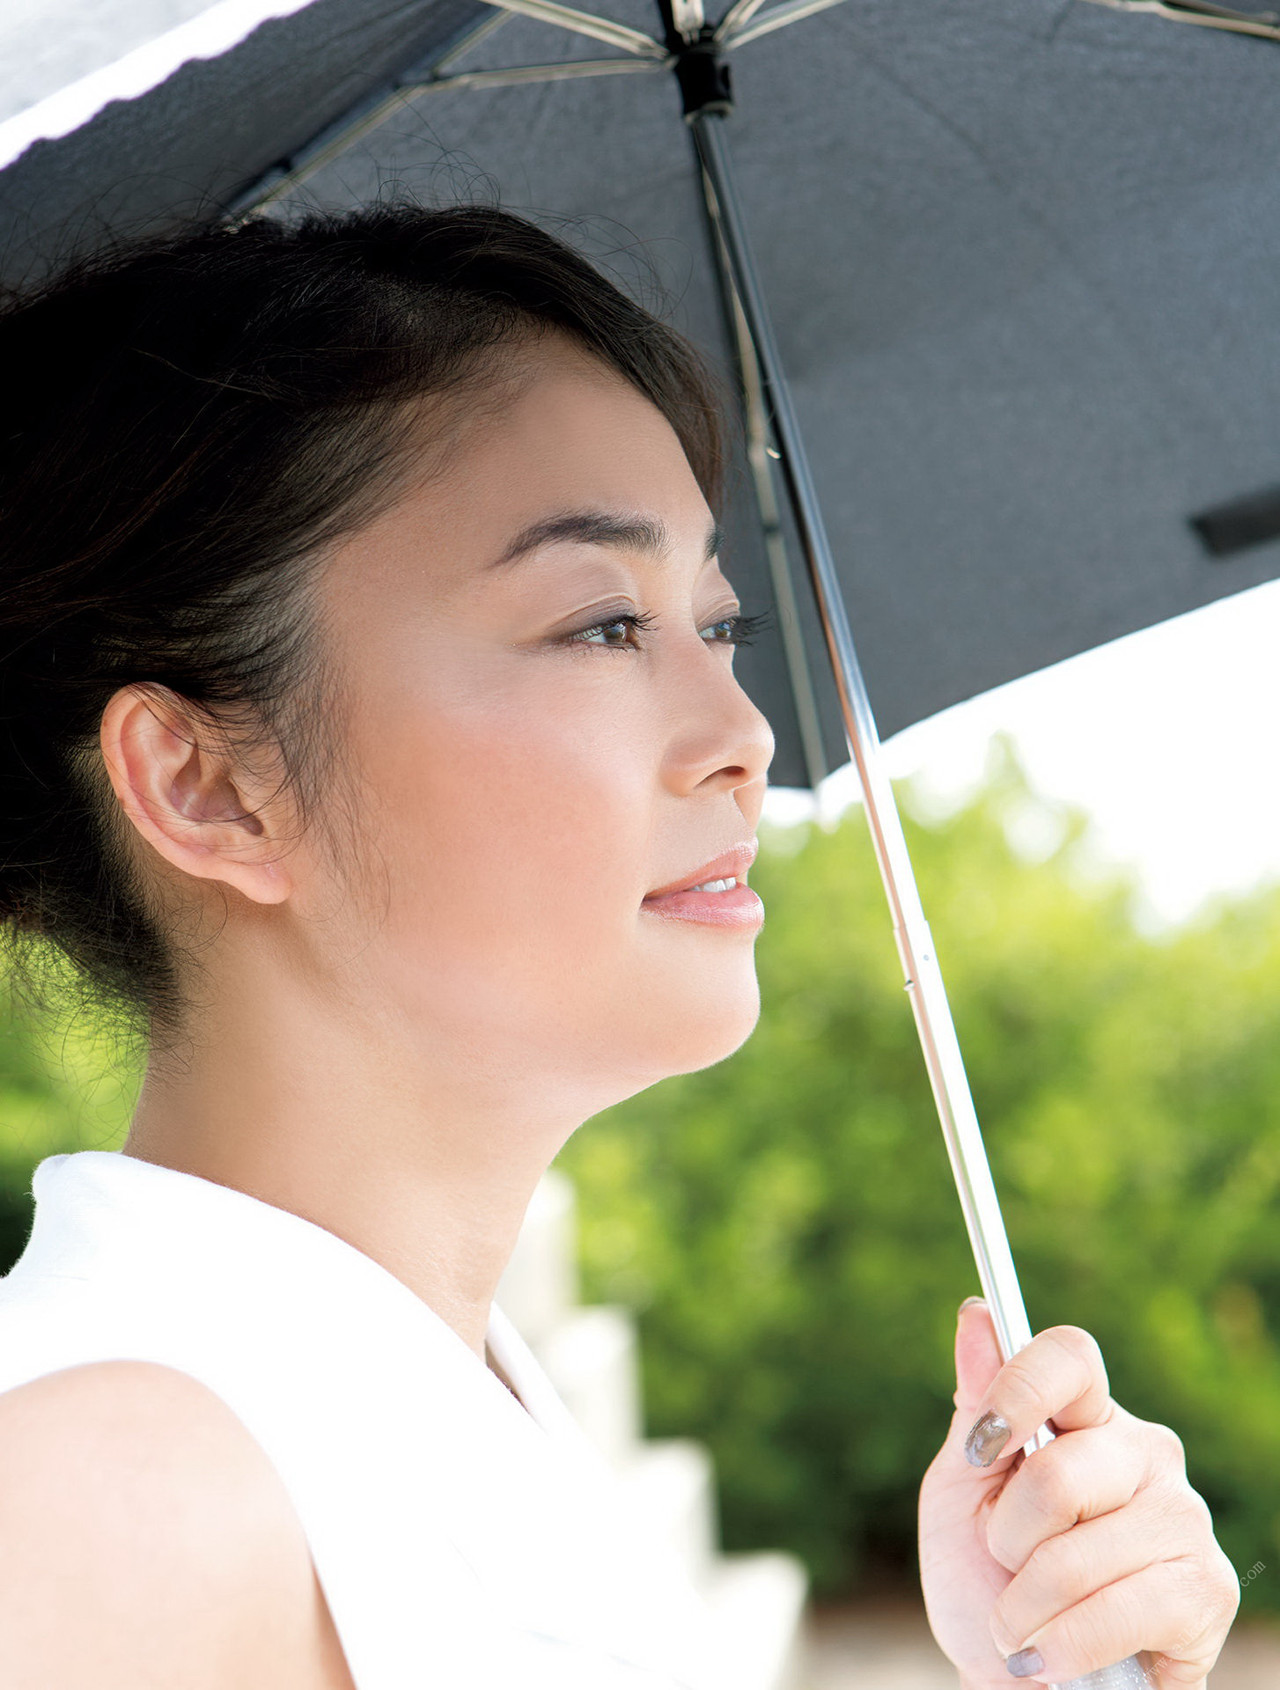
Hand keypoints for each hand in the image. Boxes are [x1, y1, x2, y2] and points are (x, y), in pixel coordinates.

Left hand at [917, 1298, 1240, 1687]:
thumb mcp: (961, 1493)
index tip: (979, 1451)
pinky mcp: (1207, 1591)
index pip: (1072, 1358)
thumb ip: (975, 1408)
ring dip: (1023, 1607)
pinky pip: (1113, 1611)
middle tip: (1005, 1566)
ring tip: (1026, 1623)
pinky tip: (1051, 1659)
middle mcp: (1146, 1453)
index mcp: (1086, 1417)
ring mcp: (1184, 1519)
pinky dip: (1060, 1646)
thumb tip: (977, 1313)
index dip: (1019, 1390)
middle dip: (1006, 1538)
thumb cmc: (986, 1581)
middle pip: (1058, 1471)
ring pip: (1074, 1553)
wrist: (1016, 1681)